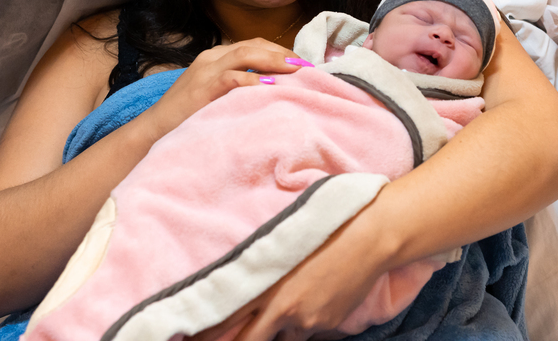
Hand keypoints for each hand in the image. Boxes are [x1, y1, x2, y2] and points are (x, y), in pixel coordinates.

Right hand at [143, 39, 301, 140]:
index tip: (302, 65)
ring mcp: (205, 70)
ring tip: (296, 71)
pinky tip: (270, 86)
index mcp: (216, 58)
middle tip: (307, 67)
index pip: (253, 45)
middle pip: (253, 45)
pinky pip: (231, 77)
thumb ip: (239, 88)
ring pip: (244, 54)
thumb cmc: (188, 118)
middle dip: (282, 54)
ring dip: (273, 61)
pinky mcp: (201, 88)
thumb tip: (274, 91)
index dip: (280, 51)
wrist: (153, 131)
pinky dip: (253, 80)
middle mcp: (211, 58)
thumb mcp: (216, 96)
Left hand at [190, 206, 390, 340]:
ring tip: (293, 299)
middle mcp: (282, 308)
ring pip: (282, 336)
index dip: (204, 334)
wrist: (370, 237)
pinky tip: (317, 298)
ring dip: (279, 328)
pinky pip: (308, 333)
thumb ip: (262, 268)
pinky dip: (306, 323)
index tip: (187, 336)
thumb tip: (247, 283)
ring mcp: (306, 320)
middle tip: (222, 337)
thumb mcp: (282, 242)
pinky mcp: (327, 325)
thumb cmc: (324, 228)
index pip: (224, 318)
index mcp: (265, 282)